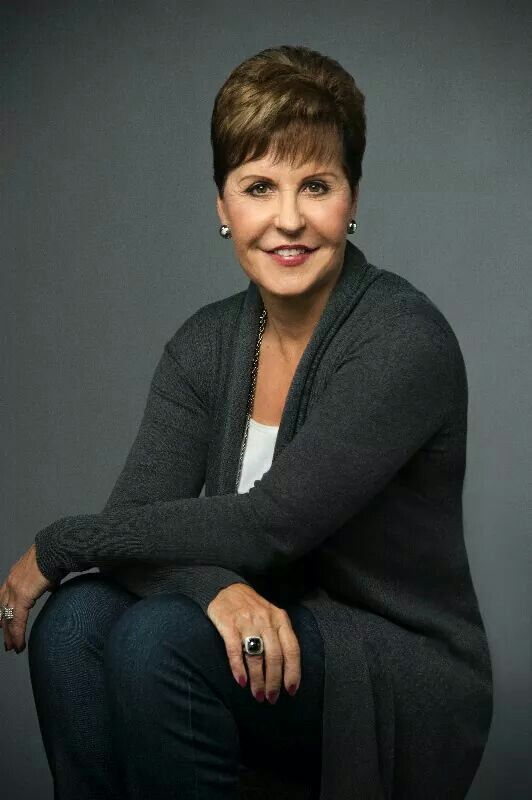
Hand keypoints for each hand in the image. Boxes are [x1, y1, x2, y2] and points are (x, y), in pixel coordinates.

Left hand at [1, 544, 58, 653]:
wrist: (56, 549)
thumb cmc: (55, 556)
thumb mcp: (46, 571)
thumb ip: (46, 582)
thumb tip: (51, 587)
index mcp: (15, 576)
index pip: (4, 599)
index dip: (4, 613)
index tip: (5, 625)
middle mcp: (11, 583)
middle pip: (2, 610)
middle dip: (4, 628)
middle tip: (7, 642)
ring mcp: (14, 589)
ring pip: (7, 618)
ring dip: (10, 634)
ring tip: (12, 647)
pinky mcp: (22, 596)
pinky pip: (17, 620)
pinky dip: (17, 634)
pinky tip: (19, 644)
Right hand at [206, 583, 300, 703]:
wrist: (228, 588)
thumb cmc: (253, 608)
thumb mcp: (272, 616)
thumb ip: (280, 636)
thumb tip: (288, 670)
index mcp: (280, 619)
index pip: (292, 649)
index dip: (293, 672)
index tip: (291, 691)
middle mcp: (265, 620)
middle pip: (274, 656)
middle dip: (274, 681)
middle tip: (271, 698)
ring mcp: (247, 621)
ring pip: (256, 655)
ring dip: (258, 679)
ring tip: (258, 695)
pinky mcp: (228, 624)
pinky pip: (235, 650)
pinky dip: (239, 668)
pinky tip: (241, 681)